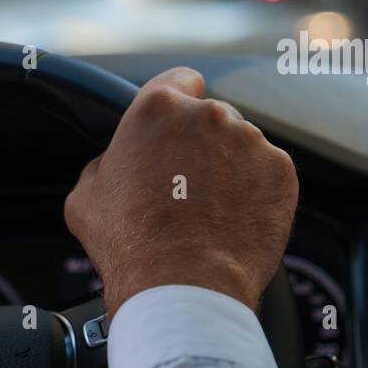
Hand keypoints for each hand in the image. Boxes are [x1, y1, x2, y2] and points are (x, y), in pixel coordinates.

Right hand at [64, 67, 297, 315]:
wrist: (184, 287)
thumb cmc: (130, 245)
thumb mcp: (87, 196)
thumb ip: (107, 162)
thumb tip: (116, 162)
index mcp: (158, 109)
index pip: (180, 80)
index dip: (179, 102)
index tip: (179, 127)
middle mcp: (209, 115)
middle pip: (213, 117)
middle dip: (204, 143)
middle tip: (190, 185)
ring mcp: (250, 141)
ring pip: (243, 145)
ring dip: (233, 167)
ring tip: (213, 210)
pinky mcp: (280, 171)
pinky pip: (269, 172)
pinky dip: (258, 190)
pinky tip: (237, 219)